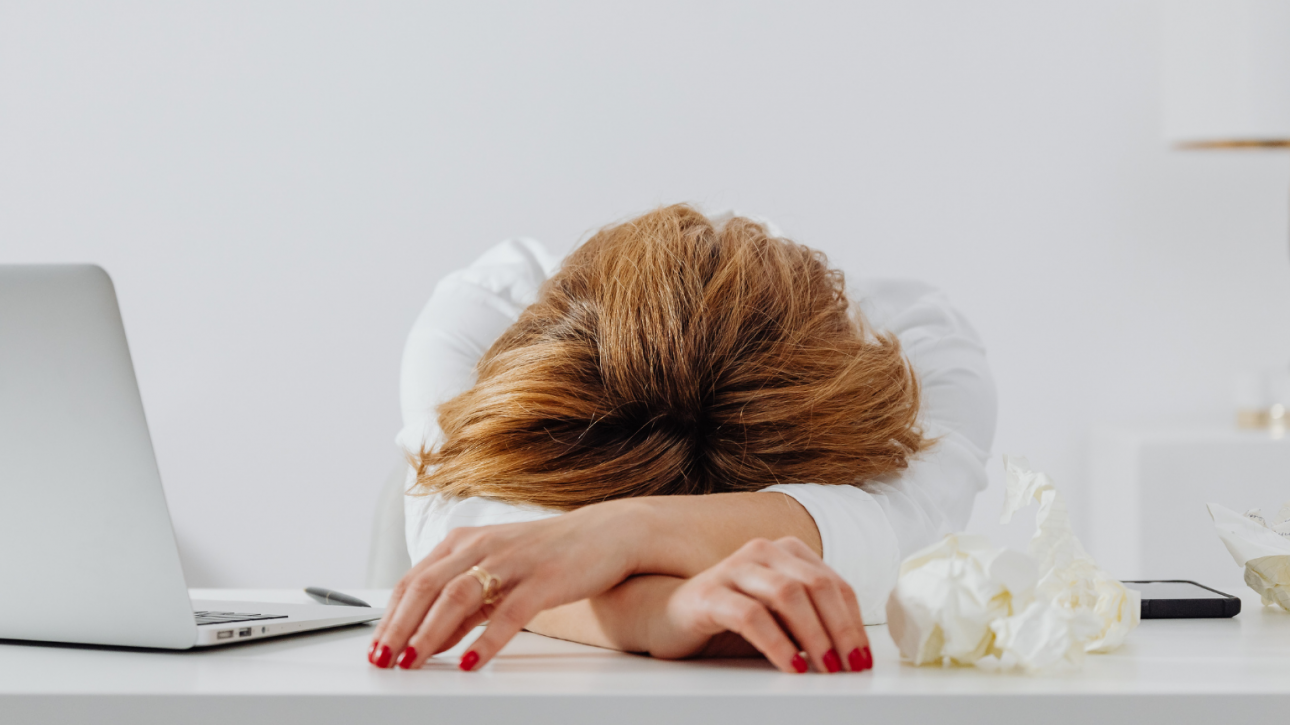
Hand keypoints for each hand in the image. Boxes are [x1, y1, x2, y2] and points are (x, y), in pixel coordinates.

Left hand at [368, 502, 646, 670]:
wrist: (608, 534)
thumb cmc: (549, 555)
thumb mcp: (498, 576)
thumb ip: (465, 607)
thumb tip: (430, 639)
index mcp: (464, 542)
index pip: (413, 580)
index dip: (390, 616)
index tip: (375, 647)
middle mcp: (482, 546)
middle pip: (427, 587)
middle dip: (400, 627)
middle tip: (384, 660)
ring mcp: (513, 560)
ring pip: (458, 596)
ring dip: (430, 632)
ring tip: (414, 661)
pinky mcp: (543, 578)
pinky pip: (508, 613)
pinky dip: (486, 640)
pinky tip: (471, 662)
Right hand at [647, 537, 871, 673]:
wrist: (667, 616)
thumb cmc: (730, 618)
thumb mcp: (780, 617)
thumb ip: (812, 619)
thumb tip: (854, 652)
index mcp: (786, 552)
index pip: (834, 584)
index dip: (854, 623)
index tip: (864, 657)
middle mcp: (763, 552)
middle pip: (817, 586)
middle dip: (841, 630)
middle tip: (851, 666)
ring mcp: (734, 568)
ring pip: (788, 594)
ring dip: (814, 635)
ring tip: (825, 667)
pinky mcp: (710, 593)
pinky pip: (751, 616)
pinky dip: (778, 643)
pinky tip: (791, 665)